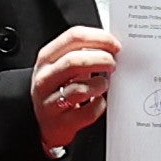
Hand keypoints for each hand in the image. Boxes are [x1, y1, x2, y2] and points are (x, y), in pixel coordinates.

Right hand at [27, 24, 121, 153]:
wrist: (46, 123)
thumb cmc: (58, 90)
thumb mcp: (62, 66)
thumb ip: (82, 53)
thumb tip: (110, 45)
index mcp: (46, 58)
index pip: (73, 37)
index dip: (99, 38)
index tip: (115, 44)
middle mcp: (45, 78)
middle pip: (75, 60)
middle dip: (102, 59)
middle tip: (113, 64)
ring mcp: (50, 102)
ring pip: (80, 88)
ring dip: (100, 84)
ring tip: (104, 84)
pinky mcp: (61, 123)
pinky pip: (87, 112)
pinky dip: (99, 105)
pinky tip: (98, 101)